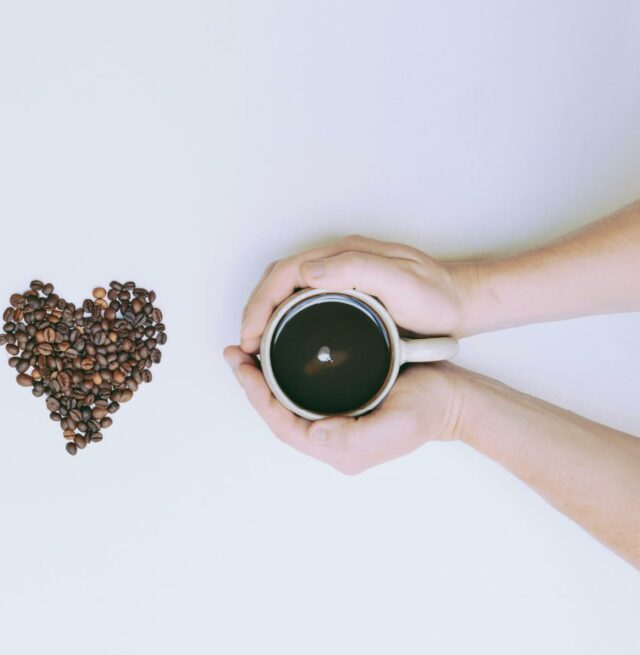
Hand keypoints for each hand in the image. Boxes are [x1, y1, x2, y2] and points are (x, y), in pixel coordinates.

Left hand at [223, 346, 463, 473]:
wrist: (456, 399)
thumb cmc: (430, 408)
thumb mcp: (398, 423)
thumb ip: (356, 435)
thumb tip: (316, 433)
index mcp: (339, 449)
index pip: (282, 424)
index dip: (258, 397)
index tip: (243, 368)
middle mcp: (331, 441)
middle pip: (277, 415)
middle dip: (252, 386)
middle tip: (234, 355)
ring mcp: (335, 424)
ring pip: (285, 405)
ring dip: (262, 381)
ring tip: (244, 355)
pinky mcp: (341, 407)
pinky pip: (300, 396)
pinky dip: (280, 378)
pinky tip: (272, 358)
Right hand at [240, 235, 475, 352]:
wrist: (463, 302)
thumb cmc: (437, 296)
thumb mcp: (401, 282)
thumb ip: (356, 270)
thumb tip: (305, 271)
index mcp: (343, 255)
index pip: (284, 273)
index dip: (260, 303)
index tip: (250, 334)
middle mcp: (337, 261)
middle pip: (278, 280)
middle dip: (254, 310)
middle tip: (245, 344)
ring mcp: (340, 275)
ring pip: (286, 290)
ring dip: (265, 314)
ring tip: (255, 344)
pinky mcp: (345, 291)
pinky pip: (301, 300)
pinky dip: (282, 317)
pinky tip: (281, 338)